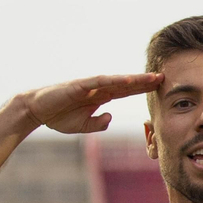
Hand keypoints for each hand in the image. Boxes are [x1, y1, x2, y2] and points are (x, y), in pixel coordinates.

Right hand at [16, 73, 162, 133]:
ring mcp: (90, 86)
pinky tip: (128, 80)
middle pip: (127, 84)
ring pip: (117, 81)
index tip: (160, 88)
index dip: (143, 89)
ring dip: (135, 79)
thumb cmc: (59, 116)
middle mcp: (98, 89)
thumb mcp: (84, 126)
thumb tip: (110, 118)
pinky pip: (100, 82)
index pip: (127, 92)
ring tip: (153, 77)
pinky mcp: (80, 85)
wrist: (37, 111)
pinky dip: (114, 80)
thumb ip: (99, 123)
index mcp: (101, 97)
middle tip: (165, 77)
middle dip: (145, 81)